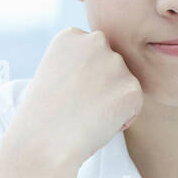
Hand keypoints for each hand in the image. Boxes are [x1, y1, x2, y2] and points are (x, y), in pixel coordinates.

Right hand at [6, 27, 143, 170]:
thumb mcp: (53, 74)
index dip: (83, 80)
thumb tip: (102, 73)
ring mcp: (115, 63)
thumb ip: (79, 64)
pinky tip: (98, 123)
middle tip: (77, 107)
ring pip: (124, 86)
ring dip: (112, 103)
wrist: (42, 142)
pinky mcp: (131, 87)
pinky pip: (134, 105)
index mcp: (71, 35)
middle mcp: (95, 41)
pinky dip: (122, 119)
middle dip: (102, 87)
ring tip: (85, 115)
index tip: (65, 93)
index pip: (93, 55)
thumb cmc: (42, 117)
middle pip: (112, 68)